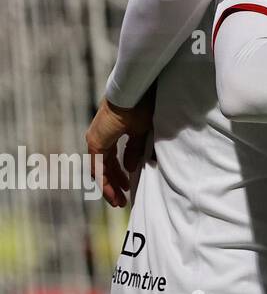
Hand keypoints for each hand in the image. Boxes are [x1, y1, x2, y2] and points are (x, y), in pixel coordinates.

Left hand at [86, 89, 154, 207]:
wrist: (135, 91)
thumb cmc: (143, 105)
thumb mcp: (142, 131)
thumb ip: (135, 149)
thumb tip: (131, 166)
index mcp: (111, 132)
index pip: (112, 159)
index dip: (120, 174)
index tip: (129, 185)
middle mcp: (100, 137)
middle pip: (105, 167)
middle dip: (114, 184)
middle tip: (122, 198)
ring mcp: (96, 139)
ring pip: (99, 169)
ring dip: (108, 186)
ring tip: (118, 201)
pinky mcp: (95, 141)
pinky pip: (98, 166)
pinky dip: (105, 180)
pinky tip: (113, 191)